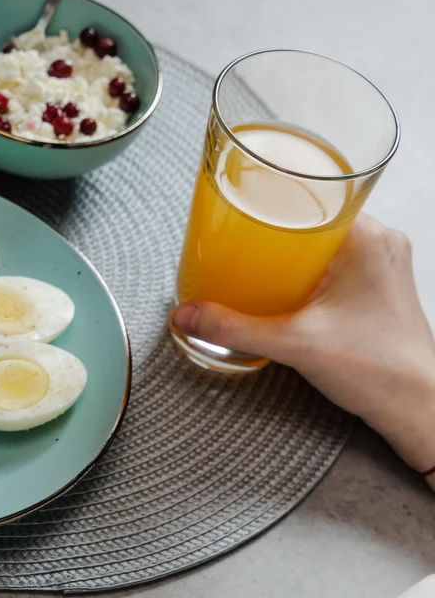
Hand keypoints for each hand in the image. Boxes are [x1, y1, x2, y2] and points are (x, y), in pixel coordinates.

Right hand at [173, 215, 434, 482]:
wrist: (417, 407)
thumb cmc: (382, 371)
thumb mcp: (294, 344)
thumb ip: (234, 329)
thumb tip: (190, 316)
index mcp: (366, 239)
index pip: (313, 196)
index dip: (274, 200)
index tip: (245, 204)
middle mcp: (379, 245)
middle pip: (312, 219)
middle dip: (273, 230)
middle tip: (241, 239)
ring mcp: (382, 266)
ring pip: (322, 243)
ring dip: (288, 253)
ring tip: (257, 265)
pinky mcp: (378, 287)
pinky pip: (333, 263)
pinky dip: (305, 270)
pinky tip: (284, 288)